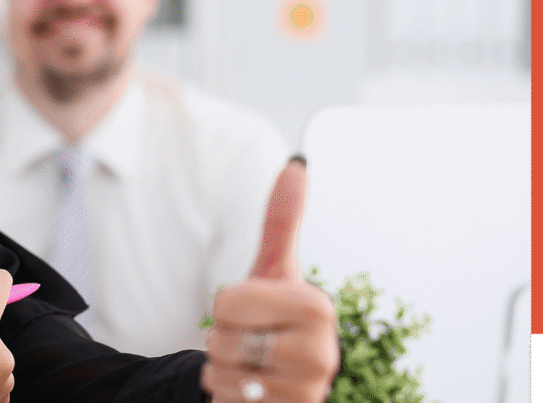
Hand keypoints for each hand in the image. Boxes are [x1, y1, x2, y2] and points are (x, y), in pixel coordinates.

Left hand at [201, 158, 339, 402]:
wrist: (277, 385)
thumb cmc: (272, 320)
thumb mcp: (272, 272)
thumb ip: (282, 221)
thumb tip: (296, 164)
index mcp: (317, 309)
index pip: (228, 301)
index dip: (226, 306)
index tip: (252, 312)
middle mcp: (322, 356)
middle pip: (222, 338)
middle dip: (222, 340)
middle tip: (251, 342)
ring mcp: (306, 394)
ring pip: (220, 373)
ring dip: (223, 371)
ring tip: (251, 367)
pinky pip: (225, 402)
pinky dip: (227, 398)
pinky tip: (250, 394)